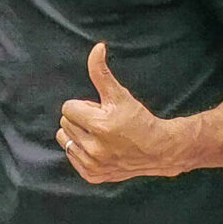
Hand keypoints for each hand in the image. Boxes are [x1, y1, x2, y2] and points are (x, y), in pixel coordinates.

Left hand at [57, 42, 185, 184]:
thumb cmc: (139, 120)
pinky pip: (70, 157)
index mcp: (98, 126)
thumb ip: (101, 72)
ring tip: (99, 135)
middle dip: (81, 119)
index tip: (99, 110)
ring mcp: (93, 164)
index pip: (68, 108)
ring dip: (78, 134)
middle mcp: (93, 148)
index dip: (83, 106)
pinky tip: (99, 148)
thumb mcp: (120, 94)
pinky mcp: (92, 176)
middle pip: (65, 123)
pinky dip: (80, 151)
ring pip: (65, 140)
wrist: (158, 150)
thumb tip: (97, 47)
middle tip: (102, 122)